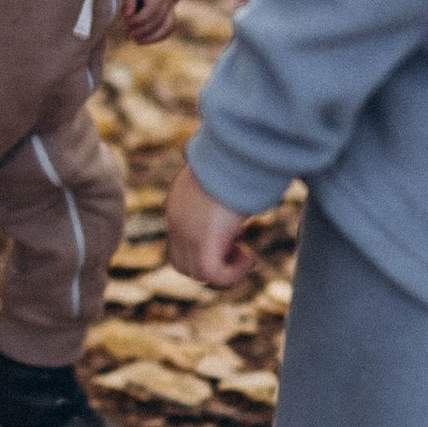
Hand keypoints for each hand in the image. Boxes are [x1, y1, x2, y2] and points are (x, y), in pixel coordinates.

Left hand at [122, 0, 179, 42]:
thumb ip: (128, 0)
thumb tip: (127, 17)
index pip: (153, 7)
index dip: (140, 18)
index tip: (128, 22)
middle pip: (159, 19)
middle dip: (143, 29)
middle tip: (128, 35)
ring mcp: (172, 8)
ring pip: (167, 26)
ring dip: (151, 37)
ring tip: (136, 41)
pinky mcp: (172, 16)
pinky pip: (169, 29)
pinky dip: (157, 37)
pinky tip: (143, 41)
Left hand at [166, 153, 258, 289]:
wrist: (235, 151)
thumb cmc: (238, 156)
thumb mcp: (226, 173)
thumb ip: (224, 186)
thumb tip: (242, 181)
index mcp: (177, 204)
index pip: (179, 242)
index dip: (206, 247)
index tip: (234, 235)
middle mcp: (176, 221)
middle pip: (183, 263)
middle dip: (211, 263)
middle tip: (240, 249)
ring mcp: (186, 233)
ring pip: (197, 273)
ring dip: (223, 270)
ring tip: (247, 255)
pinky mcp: (202, 242)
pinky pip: (212, 274)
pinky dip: (232, 275)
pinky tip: (251, 259)